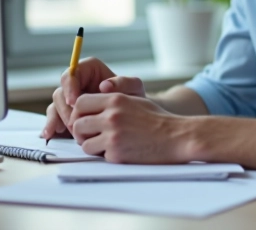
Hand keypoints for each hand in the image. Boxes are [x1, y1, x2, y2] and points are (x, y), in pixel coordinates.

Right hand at [42, 57, 146, 140]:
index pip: (73, 72)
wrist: (133, 119)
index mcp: (90, 70)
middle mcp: (78, 82)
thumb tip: (104, 85)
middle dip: (66, 108)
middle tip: (74, 123)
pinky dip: (51, 125)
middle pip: (61, 91)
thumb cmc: (134, 99)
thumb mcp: (135, 89)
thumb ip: (124, 83)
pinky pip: (54, 117)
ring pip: (56, 105)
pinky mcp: (67, 114)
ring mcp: (71, 99)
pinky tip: (50, 134)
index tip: (74, 101)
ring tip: (70, 132)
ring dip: (60, 119)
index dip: (70, 86)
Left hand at [69, 93, 190, 162]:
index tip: (86, 120)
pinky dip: (106, 156)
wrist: (178, 136)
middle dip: (82, 132)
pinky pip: (99, 156)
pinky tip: (120, 152)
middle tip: (92, 136)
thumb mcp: (134, 100)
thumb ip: (112, 101)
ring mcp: (113, 135)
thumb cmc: (158, 119)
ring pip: (84, 143)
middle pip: (77, 124)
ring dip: (92, 145)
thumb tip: (89, 106)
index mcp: (115, 99)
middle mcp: (111, 115)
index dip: (79, 113)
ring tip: (106, 145)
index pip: (80, 103)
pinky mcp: (117, 153)